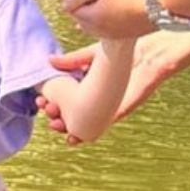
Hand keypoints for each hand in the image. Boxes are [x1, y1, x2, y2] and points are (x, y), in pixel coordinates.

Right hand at [34, 32, 189, 143]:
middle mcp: (96, 99)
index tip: (40, 100)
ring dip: (68, 129)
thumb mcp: (90, 56)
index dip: (50, 101)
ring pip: (83, 123)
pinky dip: (86, 134)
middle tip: (46, 112)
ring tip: (56, 125)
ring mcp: (107, 106)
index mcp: (88, 86)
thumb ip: (71, 61)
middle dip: (55, 116)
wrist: (150, 54)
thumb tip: (49, 62)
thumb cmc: (124, 52)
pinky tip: (74, 138)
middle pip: (71, 113)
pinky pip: (100, 126)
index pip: (65, 98)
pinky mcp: (119, 110)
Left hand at [63, 0, 157, 39]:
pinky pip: (116, 23)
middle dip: (81, 1)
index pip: (69, 7)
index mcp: (92, 19)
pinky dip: (112, 13)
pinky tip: (117, 2)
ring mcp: (121, 33)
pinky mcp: (137, 31)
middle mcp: (103, 31)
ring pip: (100, 21)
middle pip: (83, 16)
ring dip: (97, 8)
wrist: (173, 2)